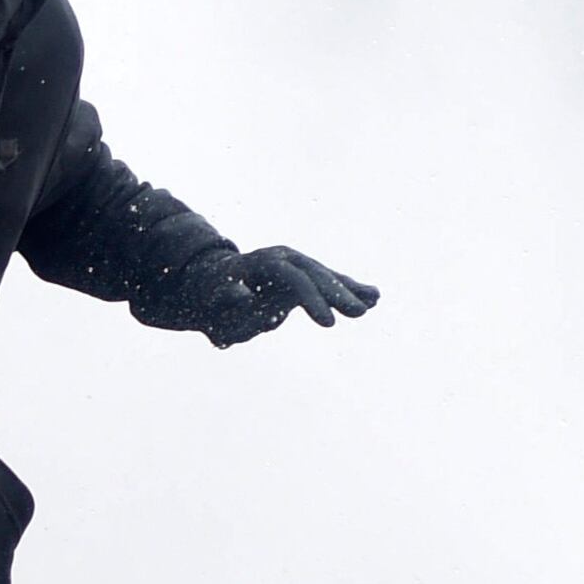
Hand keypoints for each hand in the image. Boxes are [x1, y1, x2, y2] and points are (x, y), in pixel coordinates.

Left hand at [203, 246, 381, 348]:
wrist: (210, 284)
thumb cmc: (210, 297)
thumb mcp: (213, 300)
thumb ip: (228, 298)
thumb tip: (242, 296)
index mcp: (262, 262)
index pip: (294, 279)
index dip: (313, 300)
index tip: (328, 325)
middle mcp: (282, 257)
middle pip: (315, 274)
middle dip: (338, 294)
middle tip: (359, 313)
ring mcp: (294, 263)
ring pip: (326, 276)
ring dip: (350, 290)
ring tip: (374, 302)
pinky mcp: (301, 275)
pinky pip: (327, 282)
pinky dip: (349, 289)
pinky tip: (373, 296)